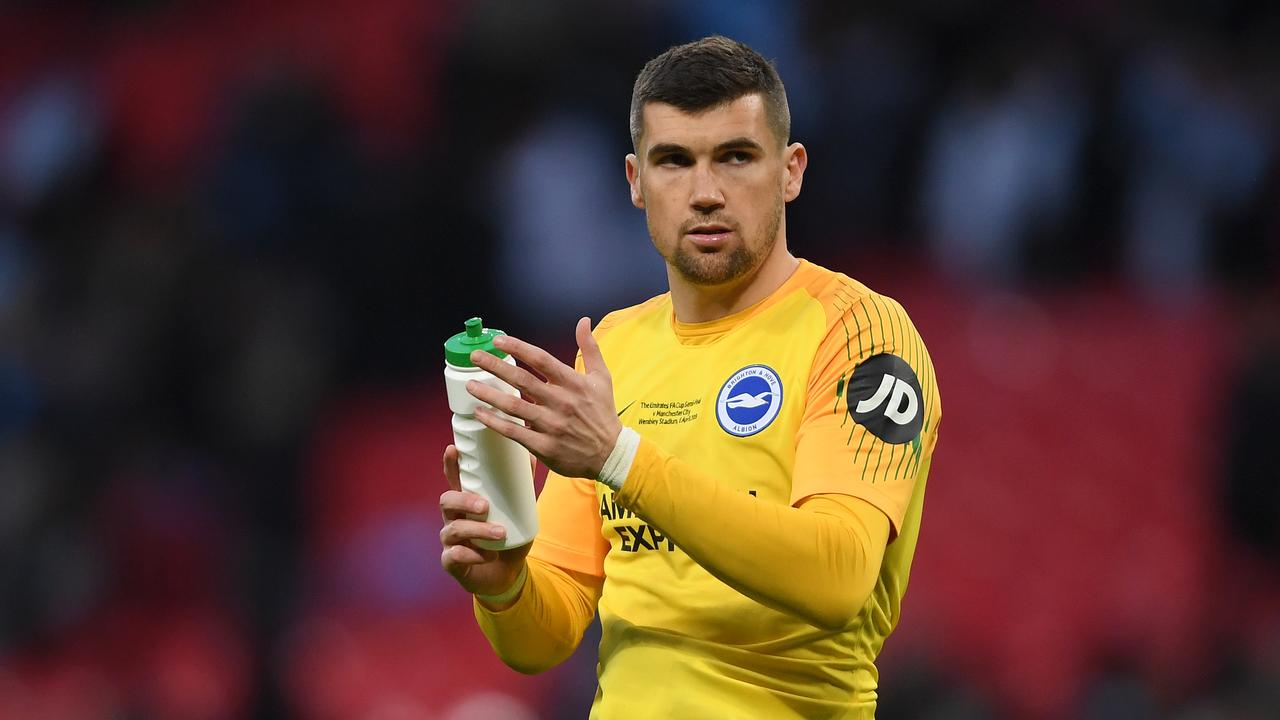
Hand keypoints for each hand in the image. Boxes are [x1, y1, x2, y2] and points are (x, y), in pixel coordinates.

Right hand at [439, 445, 531, 604]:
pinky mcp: (451, 561)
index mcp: (466, 502)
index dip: (451, 465)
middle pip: (447, 501)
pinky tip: (488, 556)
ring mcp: (450, 540)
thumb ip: (521, 488)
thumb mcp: (518, 512)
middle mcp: (453, 518)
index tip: (452, 449)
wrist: (507, 575)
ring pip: (452, 529)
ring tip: (500, 533)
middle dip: (464, 501)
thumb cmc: (508, 538)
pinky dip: (473, 555)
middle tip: (484, 506)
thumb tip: (530, 456)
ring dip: (477, 530)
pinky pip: (454, 556)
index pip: (454, 480)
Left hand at [466, 317, 621, 479]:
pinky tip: (480, 413)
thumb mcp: (602, 377)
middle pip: (522, 380)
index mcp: (573, 383)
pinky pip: (514, 432)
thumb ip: (590, 348)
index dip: (518, 348)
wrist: (610, 454)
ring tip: (470, 385)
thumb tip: (584, 321)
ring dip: (489, 394)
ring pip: (513, 406)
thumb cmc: (603, 414)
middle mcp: (561, 402)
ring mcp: (551, 425)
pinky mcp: (545, 446)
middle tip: (475, 357)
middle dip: (495, 366)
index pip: (541, 359)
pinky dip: (495, 422)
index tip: (499, 341)